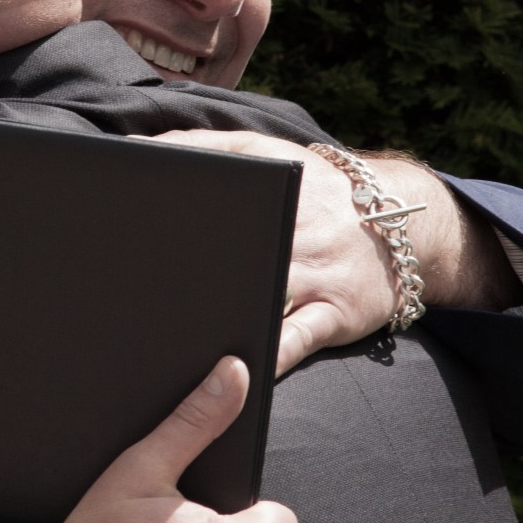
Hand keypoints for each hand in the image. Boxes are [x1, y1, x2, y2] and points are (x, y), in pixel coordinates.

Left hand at [141, 129, 521, 374]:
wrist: (404, 226)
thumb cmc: (320, 189)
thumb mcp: (269, 150)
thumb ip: (205, 145)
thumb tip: (135, 147)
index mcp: (269, 186)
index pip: (210, 197)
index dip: (164, 216)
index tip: (117, 229)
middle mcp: (292, 228)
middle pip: (231, 253)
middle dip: (183, 274)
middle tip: (125, 294)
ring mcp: (315, 274)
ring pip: (260, 296)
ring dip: (219, 316)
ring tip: (166, 338)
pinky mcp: (334, 314)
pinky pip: (295, 340)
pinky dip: (267, 358)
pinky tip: (232, 377)